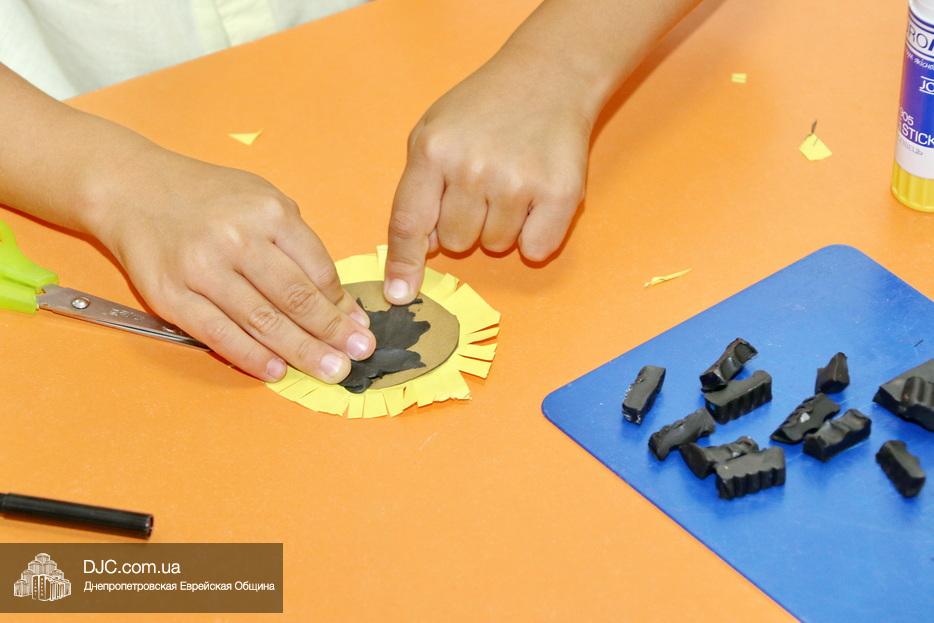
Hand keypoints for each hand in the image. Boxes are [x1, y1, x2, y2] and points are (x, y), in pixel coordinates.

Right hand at [87, 146, 374, 381]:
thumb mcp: (262, 200)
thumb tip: (338, 300)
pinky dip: (251, 356)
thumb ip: (299, 244)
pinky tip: (277, 371)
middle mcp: (237, 240)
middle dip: (333, 333)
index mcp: (268, 213)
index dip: (341, 304)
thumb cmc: (209, 198)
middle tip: (358, 356)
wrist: (134, 188)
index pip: (317, 269)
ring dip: (302, 351)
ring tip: (331, 371)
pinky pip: (219, 334)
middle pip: (296, 298)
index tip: (359, 325)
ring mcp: (202, 269)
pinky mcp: (171, 296)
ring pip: (263, 321)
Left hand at [383, 51, 592, 303]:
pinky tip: (536, 199)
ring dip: (500, 227)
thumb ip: (419, 189)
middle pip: (454, 242)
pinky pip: (536, 249)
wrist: (549, 77)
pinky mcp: (560, 194)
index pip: (408, 223)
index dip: (402, 263)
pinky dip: (535, 236)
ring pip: (495, 247)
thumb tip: (421, 249)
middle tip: (482, 186)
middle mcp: (472, 168)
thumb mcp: (434, 134)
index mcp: (433, 151)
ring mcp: (517, 182)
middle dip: (464, 225)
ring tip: (510, 183)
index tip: (398, 294)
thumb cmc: (483, 109)